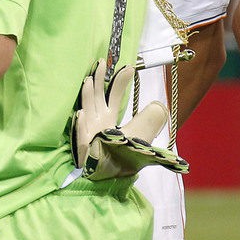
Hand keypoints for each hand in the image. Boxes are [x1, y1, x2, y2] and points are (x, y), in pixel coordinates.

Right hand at [70, 59, 187, 179]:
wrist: (106, 178)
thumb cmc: (119, 157)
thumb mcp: (139, 136)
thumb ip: (149, 121)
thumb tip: (159, 105)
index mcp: (108, 119)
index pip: (113, 96)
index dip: (119, 81)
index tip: (128, 67)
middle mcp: (96, 121)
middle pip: (97, 96)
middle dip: (99, 79)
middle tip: (102, 61)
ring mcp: (87, 131)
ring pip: (87, 108)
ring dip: (87, 95)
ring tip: (89, 80)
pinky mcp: (83, 145)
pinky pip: (81, 133)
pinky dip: (80, 124)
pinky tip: (81, 114)